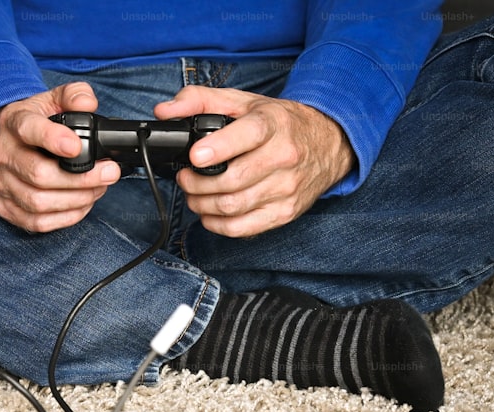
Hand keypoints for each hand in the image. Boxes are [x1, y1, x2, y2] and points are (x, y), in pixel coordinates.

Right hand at [0, 82, 120, 232]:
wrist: (10, 139)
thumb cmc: (37, 121)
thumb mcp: (55, 99)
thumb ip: (75, 95)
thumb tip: (88, 103)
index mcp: (14, 122)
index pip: (29, 130)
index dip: (53, 140)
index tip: (76, 147)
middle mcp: (2, 154)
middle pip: (38, 174)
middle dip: (81, 179)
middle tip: (108, 174)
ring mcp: (1, 183)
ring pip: (38, 202)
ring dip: (76, 200)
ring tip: (97, 189)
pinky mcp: (5, 206)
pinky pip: (36, 222)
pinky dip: (65, 218)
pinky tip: (81, 205)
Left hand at [155, 86, 355, 237]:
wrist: (328, 143)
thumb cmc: (279, 123)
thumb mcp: (243, 102)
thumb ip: (199, 101)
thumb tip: (164, 111)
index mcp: (273, 124)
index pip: (248, 136)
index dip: (219, 149)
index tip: (196, 157)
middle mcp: (284, 156)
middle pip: (232, 180)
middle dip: (196, 183)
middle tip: (185, 178)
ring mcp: (287, 187)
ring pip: (234, 206)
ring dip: (202, 205)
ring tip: (194, 195)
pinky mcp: (286, 212)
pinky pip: (243, 228)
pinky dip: (217, 225)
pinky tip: (209, 213)